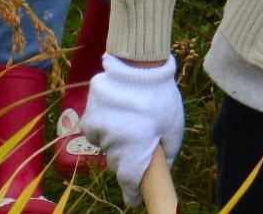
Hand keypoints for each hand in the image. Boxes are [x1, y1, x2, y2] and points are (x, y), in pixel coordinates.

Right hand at [79, 52, 184, 206]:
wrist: (138, 64)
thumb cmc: (161, 97)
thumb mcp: (174, 126)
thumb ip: (168, 151)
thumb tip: (163, 167)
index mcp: (133, 154)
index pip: (129, 185)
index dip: (132, 193)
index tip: (135, 199)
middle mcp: (111, 147)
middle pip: (117, 163)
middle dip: (127, 159)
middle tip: (139, 142)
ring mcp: (97, 130)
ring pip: (105, 144)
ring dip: (115, 139)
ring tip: (129, 120)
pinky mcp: (88, 113)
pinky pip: (95, 127)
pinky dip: (104, 124)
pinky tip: (116, 110)